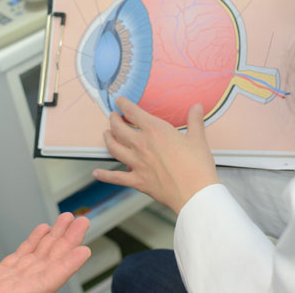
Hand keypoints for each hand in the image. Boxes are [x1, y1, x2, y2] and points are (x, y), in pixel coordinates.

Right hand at [0, 212, 90, 292]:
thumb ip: (11, 284)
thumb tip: (34, 280)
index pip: (47, 281)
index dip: (66, 265)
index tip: (83, 250)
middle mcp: (15, 292)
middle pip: (46, 264)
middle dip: (66, 242)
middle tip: (82, 223)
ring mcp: (5, 285)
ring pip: (35, 258)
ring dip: (53, 238)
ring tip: (69, 221)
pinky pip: (18, 258)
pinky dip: (31, 243)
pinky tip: (42, 231)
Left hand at [92, 97, 218, 213]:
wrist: (195, 194)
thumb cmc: (198, 166)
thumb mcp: (198, 139)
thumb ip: (195, 120)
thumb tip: (198, 106)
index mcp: (155, 131)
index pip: (133, 112)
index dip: (123, 104)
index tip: (120, 101)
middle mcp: (142, 145)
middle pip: (118, 128)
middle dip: (113, 120)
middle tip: (113, 117)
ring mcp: (137, 163)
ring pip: (113, 148)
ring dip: (107, 139)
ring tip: (107, 134)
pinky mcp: (137, 180)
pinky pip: (115, 177)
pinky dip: (104, 175)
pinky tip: (96, 173)